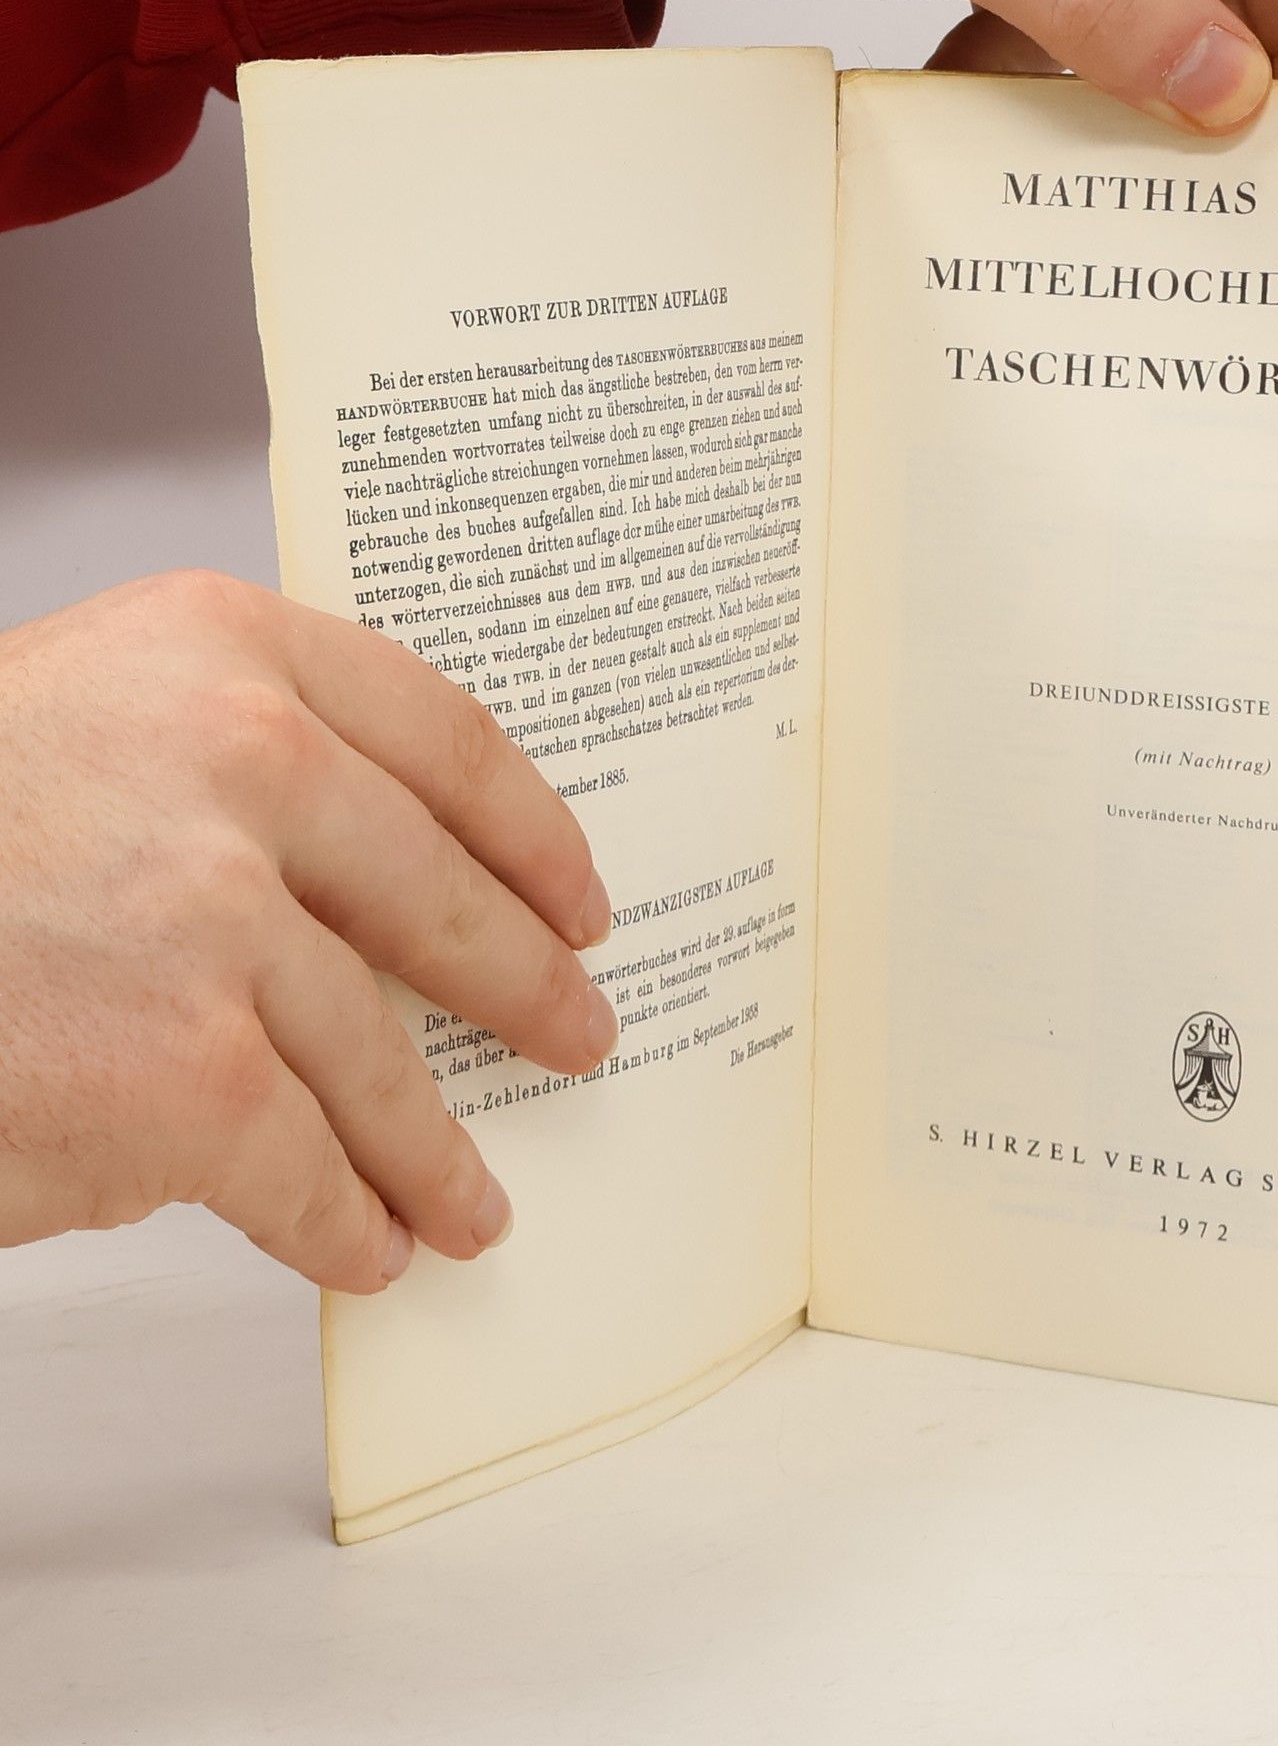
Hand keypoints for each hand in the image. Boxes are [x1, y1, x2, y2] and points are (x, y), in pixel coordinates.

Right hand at [0, 573, 616, 1291]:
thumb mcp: (77, 726)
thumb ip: (229, 762)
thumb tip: (387, 886)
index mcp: (223, 651)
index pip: (447, 736)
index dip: (532, 830)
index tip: (580, 894)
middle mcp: (241, 761)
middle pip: (442, 897)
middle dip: (525, 987)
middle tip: (577, 1033)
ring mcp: (219, 921)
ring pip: (383, 1059)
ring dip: (435, 1148)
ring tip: (473, 1199)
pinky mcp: (187, 1077)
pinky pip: (306, 1169)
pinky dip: (342, 1221)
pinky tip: (365, 1246)